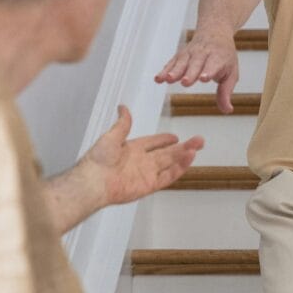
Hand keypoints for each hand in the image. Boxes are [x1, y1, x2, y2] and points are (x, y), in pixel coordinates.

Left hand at [80, 105, 203, 206]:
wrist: (93, 181)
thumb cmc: (97, 160)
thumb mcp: (111, 136)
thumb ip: (123, 123)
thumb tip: (123, 107)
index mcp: (132, 149)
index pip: (153, 143)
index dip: (163, 140)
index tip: (174, 136)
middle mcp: (142, 162)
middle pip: (167, 153)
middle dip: (183, 146)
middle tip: (199, 140)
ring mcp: (146, 174)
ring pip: (171, 163)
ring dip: (184, 155)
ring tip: (198, 147)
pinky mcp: (149, 185)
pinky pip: (168, 176)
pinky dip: (179, 168)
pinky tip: (189, 159)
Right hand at [154, 30, 238, 113]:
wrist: (215, 32)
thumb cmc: (224, 56)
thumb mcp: (231, 73)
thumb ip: (226, 92)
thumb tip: (227, 110)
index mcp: (218, 58)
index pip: (213, 65)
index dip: (208, 71)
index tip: (204, 78)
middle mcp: (203, 54)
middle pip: (196, 64)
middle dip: (190, 73)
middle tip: (185, 82)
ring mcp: (190, 53)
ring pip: (182, 62)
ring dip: (174, 71)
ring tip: (168, 79)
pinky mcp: (180, 55)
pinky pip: (172, 63)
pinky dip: (164, 70)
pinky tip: (158, 79)